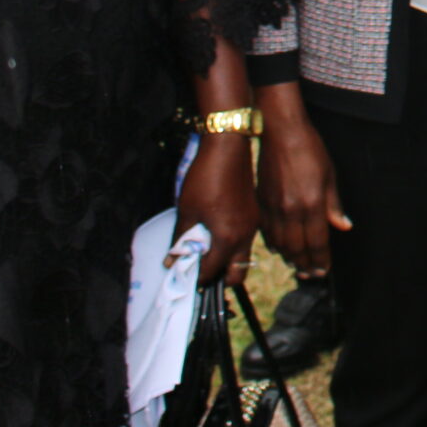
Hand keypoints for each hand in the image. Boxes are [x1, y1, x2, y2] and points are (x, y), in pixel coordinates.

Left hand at [178, 133, 260, 284]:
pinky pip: (245, 241)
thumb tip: (172, 261)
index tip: (183, 278)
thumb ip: (180, 240)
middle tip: (199, 271)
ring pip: (242, 257)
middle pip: (237, 274)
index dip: (195, 278)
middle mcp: (245, 236)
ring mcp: (252, 225)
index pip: (211, 272)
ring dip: (226, 262)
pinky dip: (232, 246)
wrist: (228, 148)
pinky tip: (216, 233)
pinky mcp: (253, 214)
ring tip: (205, 253)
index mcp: (227, 238)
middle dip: (219, 279)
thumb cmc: (205, 178)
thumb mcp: (187, 210)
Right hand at [257, 108, 349, 279]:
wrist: (280, 132)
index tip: (325, 270)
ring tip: (298, 266)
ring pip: (280, 243)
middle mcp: (291, 210)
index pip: (318, 242)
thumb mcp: (329, 175)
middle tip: (312, 274)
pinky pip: (266, 231)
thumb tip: (343, 226)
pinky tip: (279, 248)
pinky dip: (273, 244)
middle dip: (306, 264)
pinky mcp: (261, 202)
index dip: (322, 259)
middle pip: (298, 248)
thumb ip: (334, 204)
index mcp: (311, 204)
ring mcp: (273, 208)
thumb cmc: (309, 149)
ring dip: (290, 258)